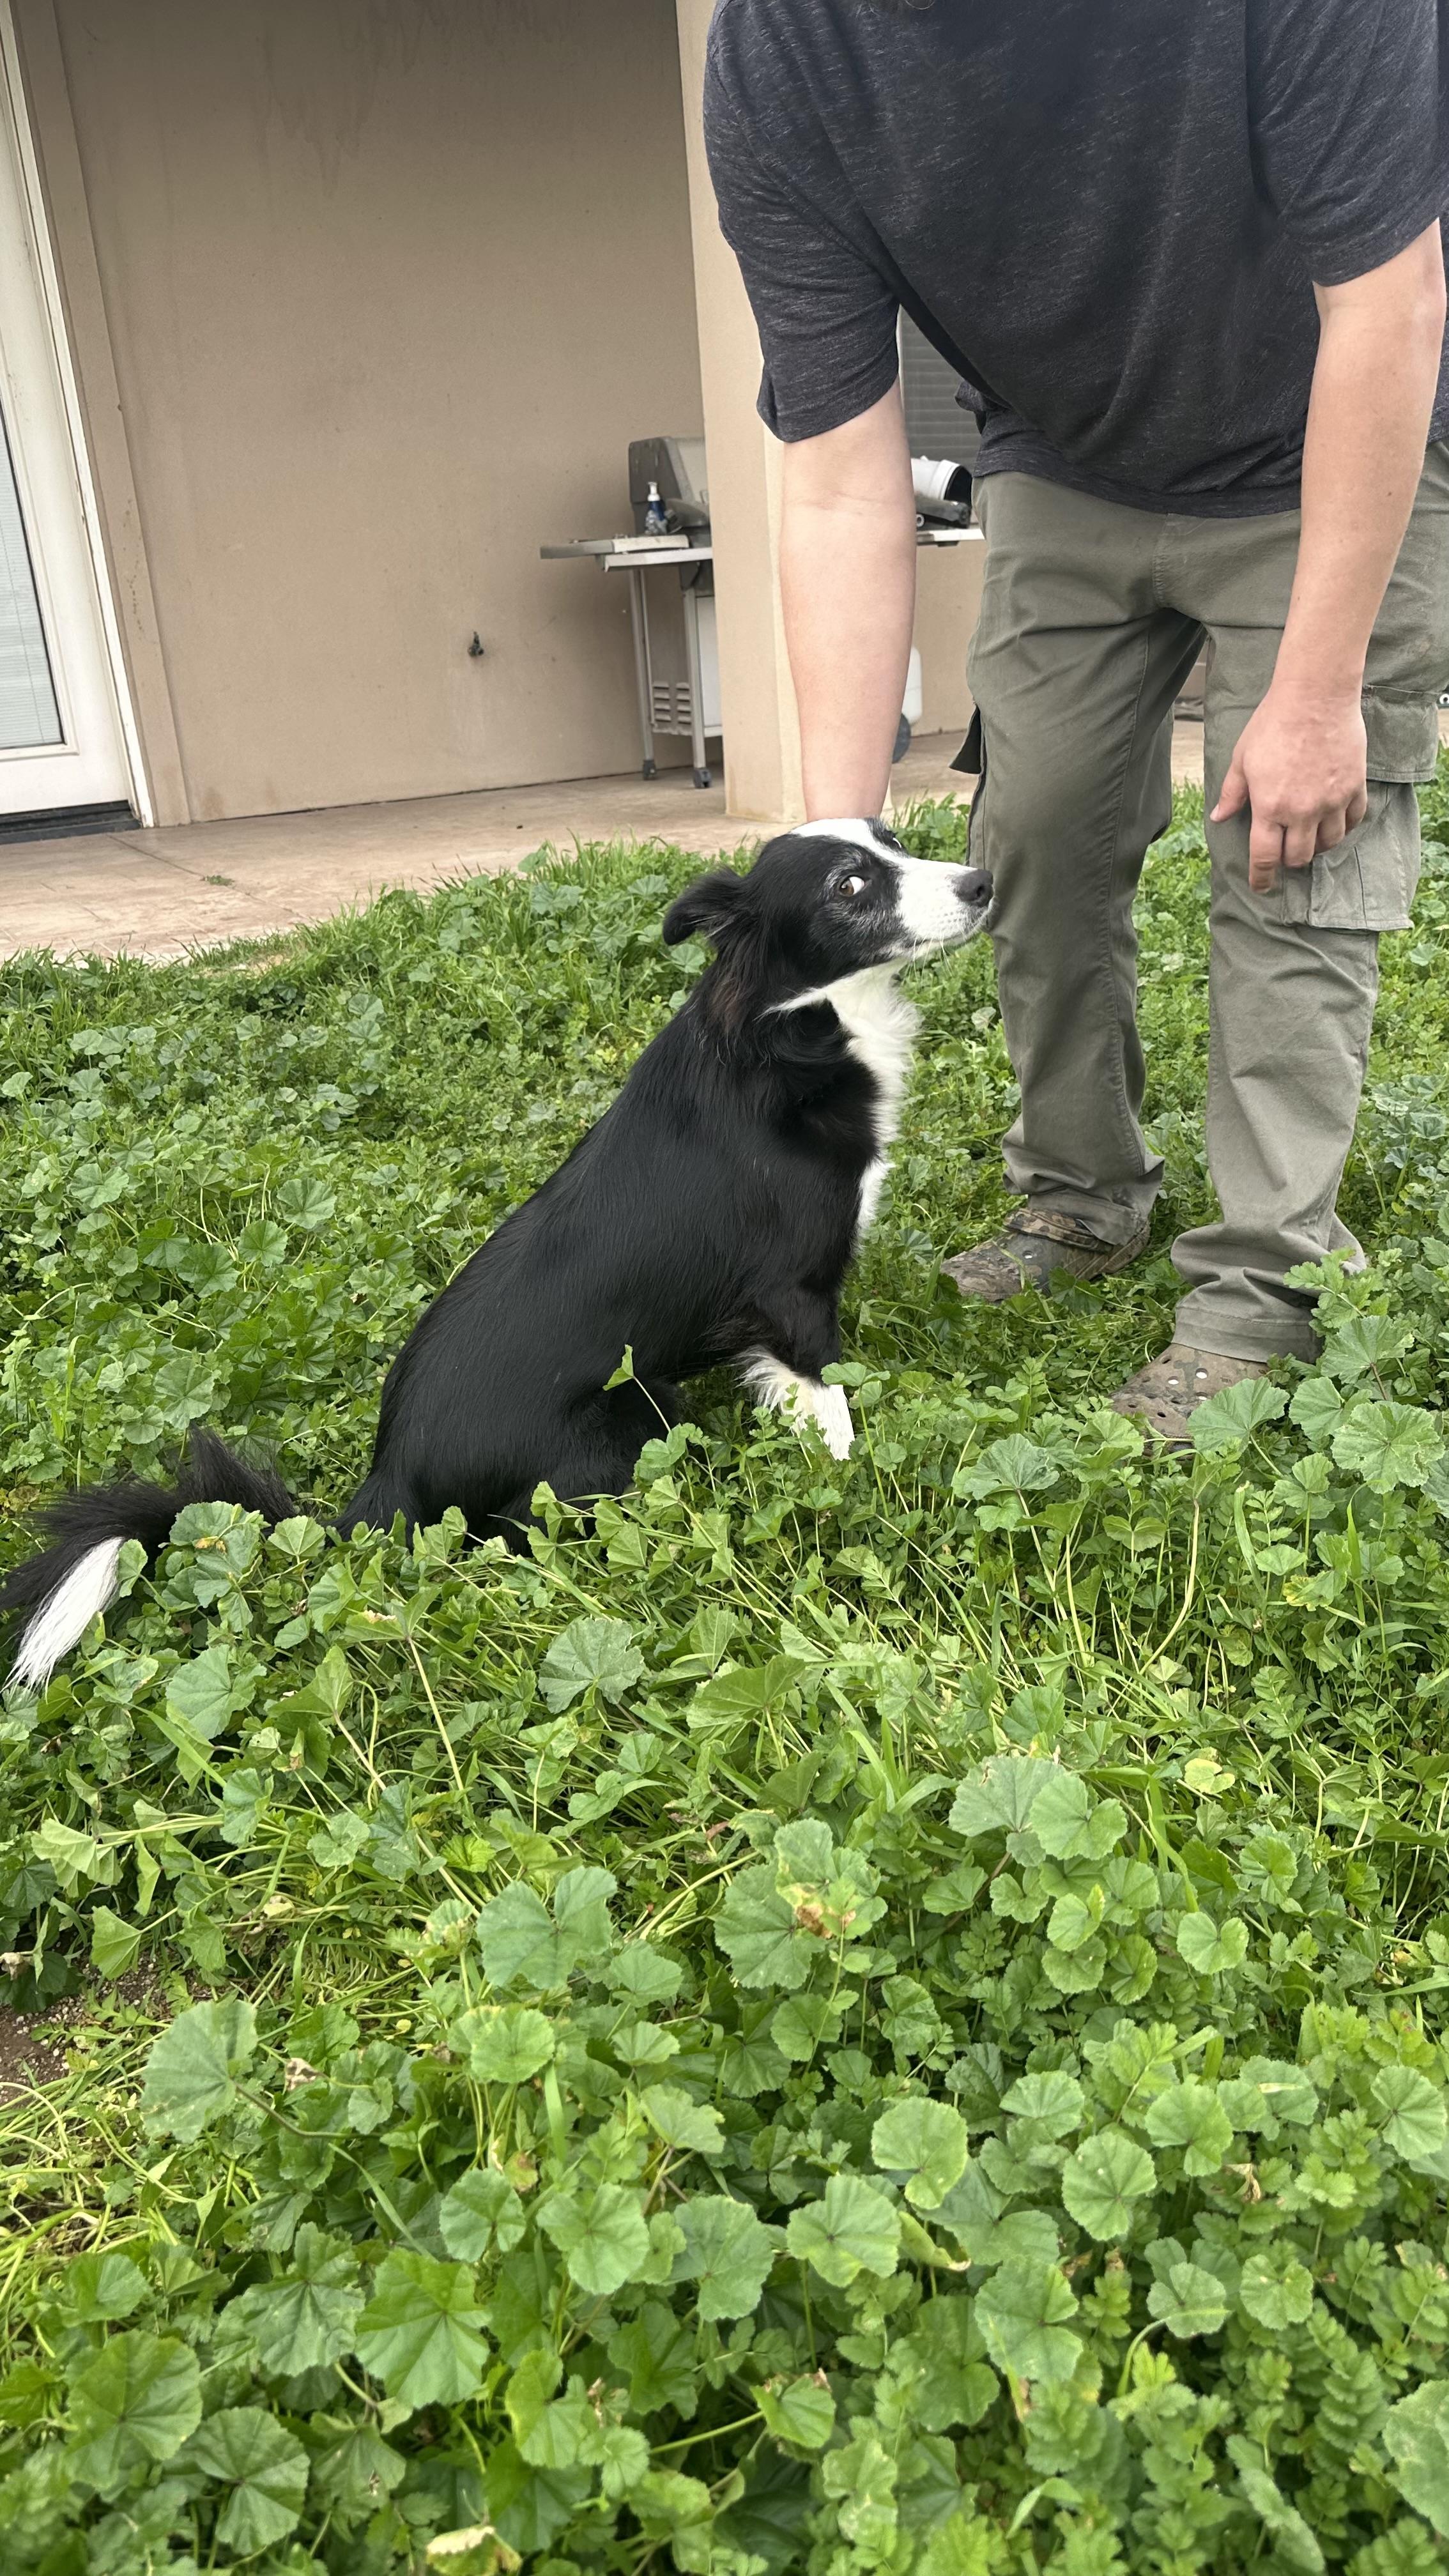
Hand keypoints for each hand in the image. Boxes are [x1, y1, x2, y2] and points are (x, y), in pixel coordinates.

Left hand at [1212, 685, 1368, 893]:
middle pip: (1299, 856)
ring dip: (1316, 846)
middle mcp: (1302, 811)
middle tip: (1284, 852)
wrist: (1316, 696)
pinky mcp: (1354, 787)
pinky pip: (1352, 820)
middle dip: (1289, 861)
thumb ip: (1232, 793)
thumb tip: (1219, 818)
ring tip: (1309, 837)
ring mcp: (1331, 801)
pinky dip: (1343, 827)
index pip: (1264, 857)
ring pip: (1328, 843)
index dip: (1261, 877)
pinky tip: (1334, 821)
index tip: (1261, 887)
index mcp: (1270, 807)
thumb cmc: (1273, 723)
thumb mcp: (1242, 758)